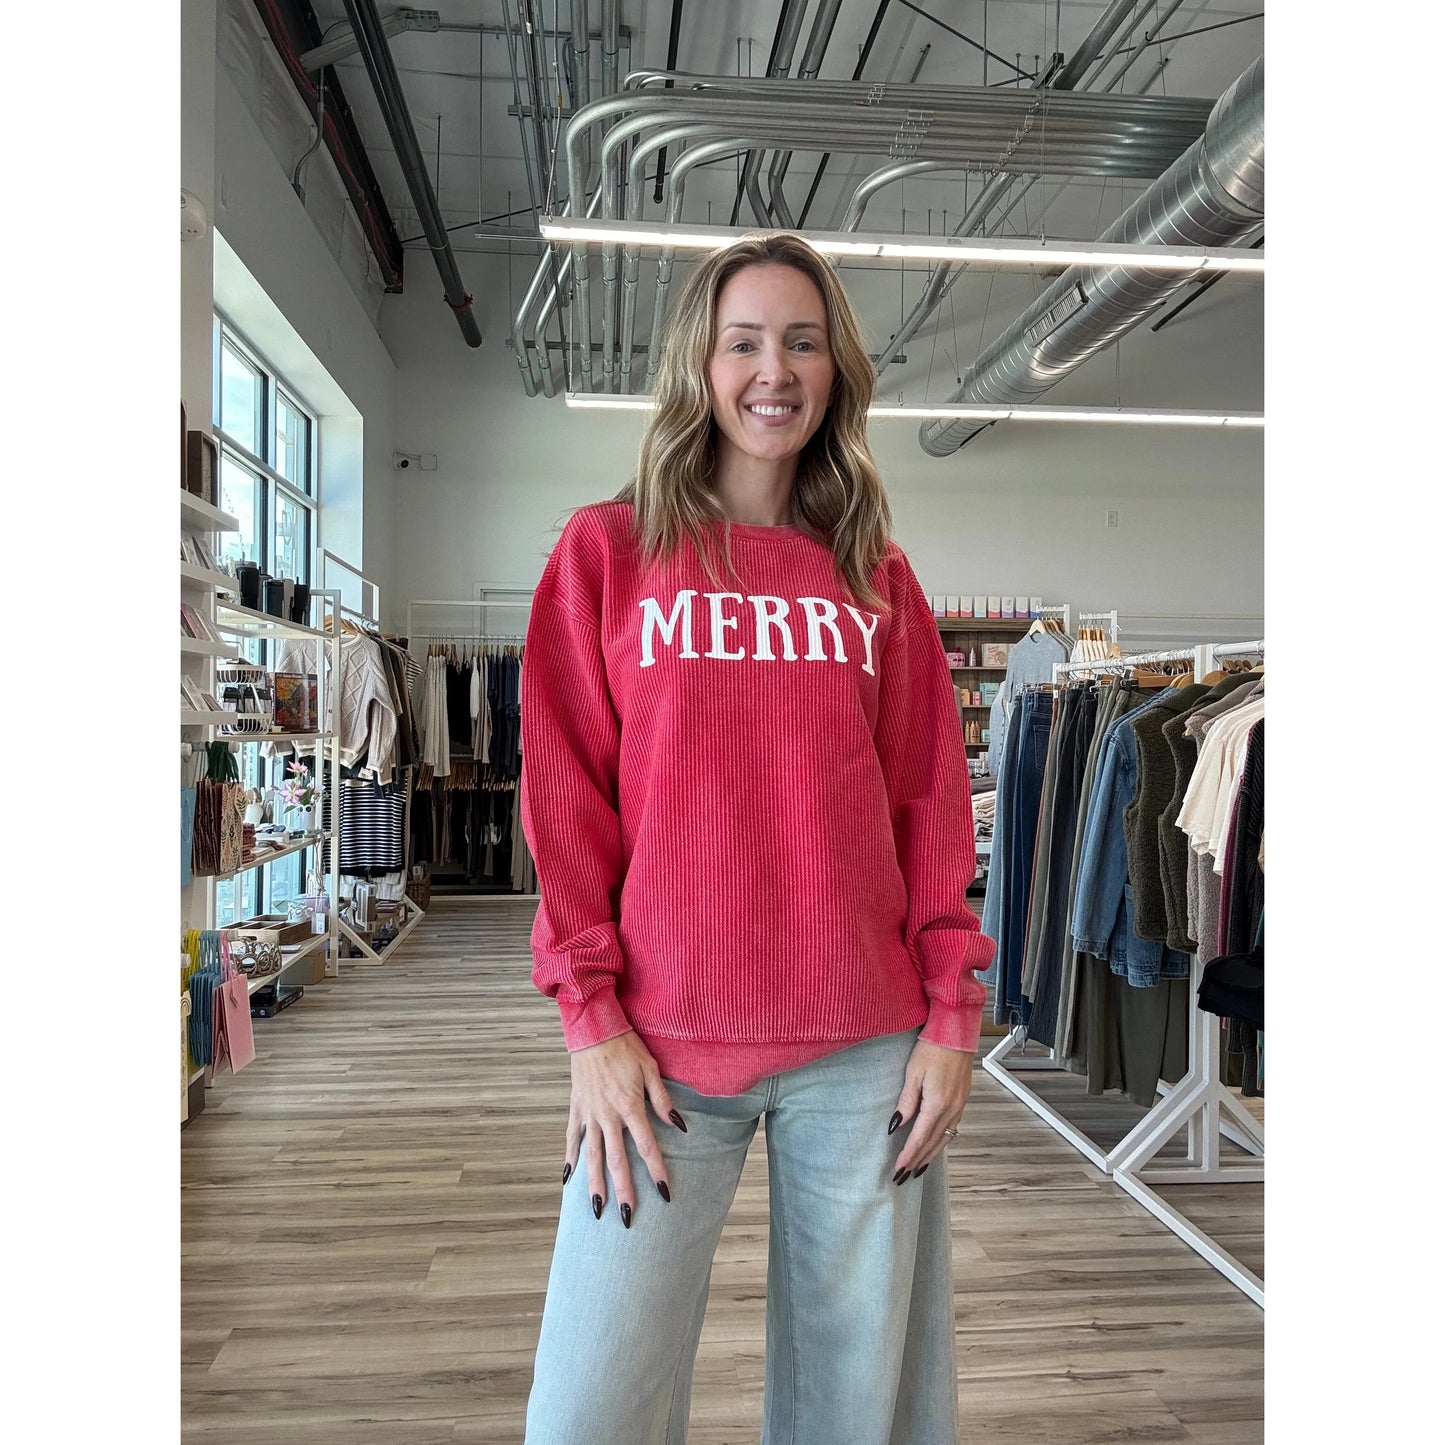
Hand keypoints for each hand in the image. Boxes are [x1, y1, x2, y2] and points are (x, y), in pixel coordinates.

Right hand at [565, 1030, 685, 1226]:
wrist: (592, 1029)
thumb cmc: (625, 1046)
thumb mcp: (651, 1068)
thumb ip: (663, 1100)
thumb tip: (680, 1125)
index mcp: (629, 1107)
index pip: (646, 1147)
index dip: (656, 1171)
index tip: (665, 1193)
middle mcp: (607, 1116)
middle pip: (617, 1160)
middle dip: (624, 1190)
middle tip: (628, 1218)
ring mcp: (589, 1114)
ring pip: (592, 1156)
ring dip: (594, 1184)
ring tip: (598, 1209)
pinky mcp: (576, 1108)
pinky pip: (572, 1138)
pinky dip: (570, 1158)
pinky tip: (569, 1179)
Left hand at [888, 1038, 974, 1181]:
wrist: (955, 1033)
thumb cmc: (932, 1048)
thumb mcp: (913, 1073)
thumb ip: (906, 1101)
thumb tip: (897, 1125)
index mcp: (937, 1104)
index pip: (920, 1138)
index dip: (909, 1155)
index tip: (899, 1169)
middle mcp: (952, 1109)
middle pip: (933, 1143)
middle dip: (918, 1160)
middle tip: (905, 1175)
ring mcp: (960, 1105)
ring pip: (945, 1138)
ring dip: (931, 1154)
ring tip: (919, 1167)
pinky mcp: (963, 1100)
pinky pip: (953, 1128)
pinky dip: (942, 1141)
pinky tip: (936, 1144)